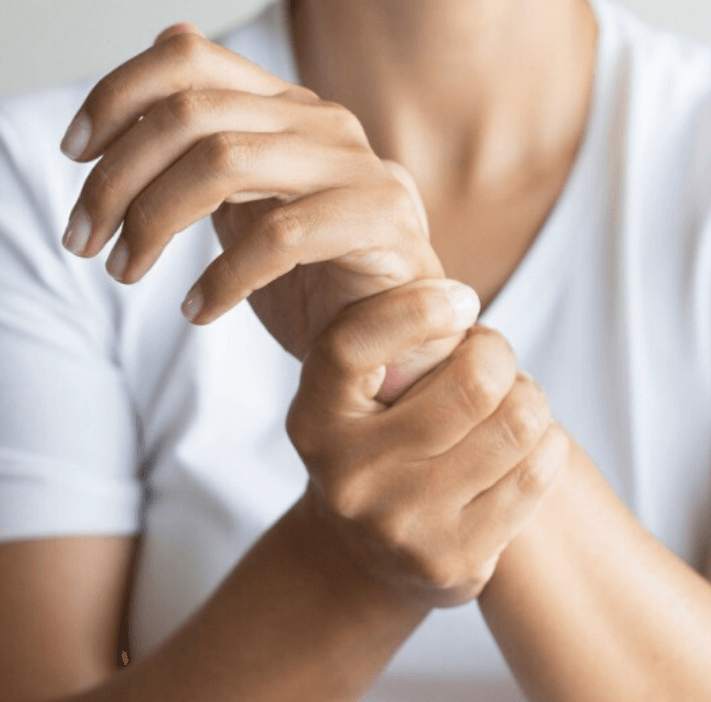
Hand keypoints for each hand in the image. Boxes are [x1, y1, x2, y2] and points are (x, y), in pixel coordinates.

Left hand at [59, 22, 475, 399]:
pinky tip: (198, 309)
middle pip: (191, 114)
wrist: (396, 334)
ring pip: (225, 162)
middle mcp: (319, 120)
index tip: (73, 152)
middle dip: (116, 179)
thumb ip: (206, 142)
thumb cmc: (313, 272)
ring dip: (153, 221)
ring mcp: (355, 166)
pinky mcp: (381, 220)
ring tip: (124, 269)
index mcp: (282, 105)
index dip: (117, 94)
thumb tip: (154, 59)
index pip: (187, 57)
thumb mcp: (244, 203)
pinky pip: (281, 236)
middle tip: (82, 240)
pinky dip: (222, 276)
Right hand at [286, 279, 569, 608]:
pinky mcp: (453, 561)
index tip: (460, 299)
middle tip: (489, 356)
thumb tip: (456, 304)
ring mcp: (402, 524)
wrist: (359, 554)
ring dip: (527, 397)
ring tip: (507, 399)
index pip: (352, 347)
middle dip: (496, 353)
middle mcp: (348, 475)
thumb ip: (386, 343)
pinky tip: (521, 443)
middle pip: (471, 385)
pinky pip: (536, 473)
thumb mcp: (353, 391)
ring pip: (516, 424)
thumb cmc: (372, 440)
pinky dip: (544, 442)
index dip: (414, 311)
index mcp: (315, 418)